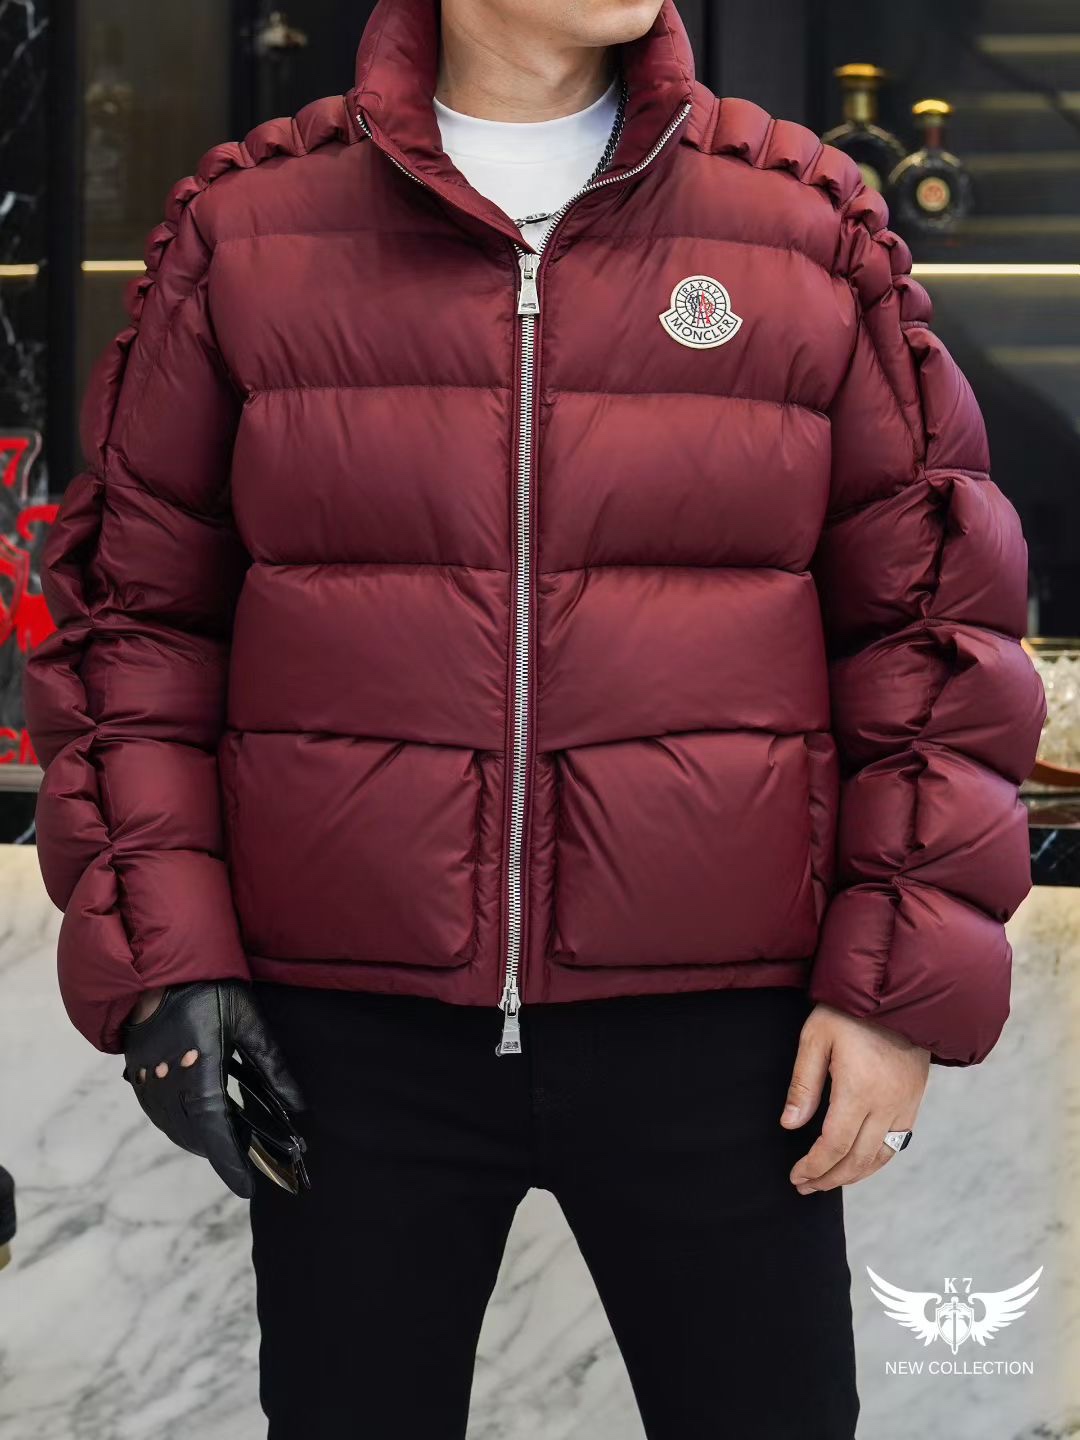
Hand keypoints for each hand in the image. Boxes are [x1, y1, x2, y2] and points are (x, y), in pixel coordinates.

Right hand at [121, 979, 305, 1197]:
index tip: (248, 1189)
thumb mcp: (248, 1021)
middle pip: (196, 1136)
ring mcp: (149, 1082)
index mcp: (199, 1071)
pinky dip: (182, 1126)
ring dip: (202, 1141)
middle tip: (251, 1163)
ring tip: (229, 1144)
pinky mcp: (139, 1076)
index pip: (216, 1132)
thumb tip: (298, 1104)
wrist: (158, 970)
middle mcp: (169, 1083)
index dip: (232, 1164)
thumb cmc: (208, 990)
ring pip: (176, 1129)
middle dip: (223, 1153)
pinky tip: (199, 1123)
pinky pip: (160, 1115)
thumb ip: (272, 1065)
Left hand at [781, 1002, 928, 1193]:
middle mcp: (886, 1104)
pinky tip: (858, 1164)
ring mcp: (904, 1105)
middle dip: (829, 1178)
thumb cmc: (851, 1012)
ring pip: (880, 1157)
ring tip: (827, 1181)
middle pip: (857, 1159)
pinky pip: (897, 1145)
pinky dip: (876, 1162)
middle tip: (805, 1186)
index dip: (814, 1166)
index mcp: (859, 1089)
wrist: (900, 994)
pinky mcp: (914, 1102)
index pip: (834, 1144)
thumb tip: (789, 1125)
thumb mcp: (816, 1037)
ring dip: (853, 1175)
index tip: (796, 1175)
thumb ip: (803, 1084)